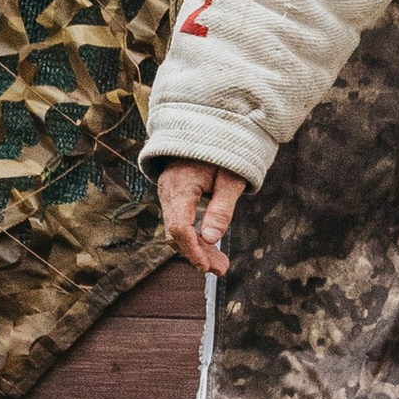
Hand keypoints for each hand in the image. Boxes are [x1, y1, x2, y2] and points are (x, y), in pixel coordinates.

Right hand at [157, 159, 248, 278]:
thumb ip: (222, 208)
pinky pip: (180, 220)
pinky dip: (194, 234)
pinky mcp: (173, 196)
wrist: (208, 128)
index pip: (179, 225)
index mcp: (180, 184)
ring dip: (197, 247)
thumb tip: (211, 239)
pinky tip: (210, 248)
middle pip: (176, 232)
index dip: (192, 249)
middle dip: (197, 253)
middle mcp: (168, 191)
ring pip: (177, 229)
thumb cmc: (223, 152)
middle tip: (221, 270)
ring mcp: (168, 193)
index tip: (205, 266)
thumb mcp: (231, 178)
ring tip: (220, 265)